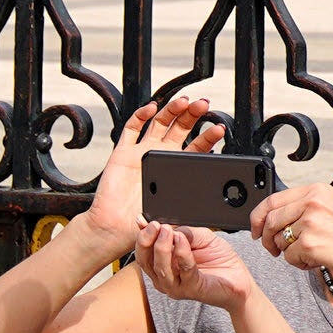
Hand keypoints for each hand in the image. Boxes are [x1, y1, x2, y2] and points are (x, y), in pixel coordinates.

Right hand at [78, 97, 224, 251]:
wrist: (114, 229)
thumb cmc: (144, 223)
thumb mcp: (174, 214)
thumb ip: (189, 205)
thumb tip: (209, 202)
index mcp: (176, 169)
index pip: (196, 147)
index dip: (208, 136)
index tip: (219, 128)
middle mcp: (160, 155)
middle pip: (180, 128)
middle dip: (192, 114)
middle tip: (202, 105)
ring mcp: (141, 151)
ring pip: (159, 122)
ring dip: (172, 110)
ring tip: (184, 102)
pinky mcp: (123, 152)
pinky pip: (132, 128)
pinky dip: (141, 115)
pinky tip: (152, 108)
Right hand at [132, 220, 254, 311]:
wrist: (239, 279)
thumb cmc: (219, 259)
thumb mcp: (200, 237)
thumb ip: (184, 232)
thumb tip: (167, 227)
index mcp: (163, 264)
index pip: (144, 251)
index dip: (141, 235)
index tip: (142, 220)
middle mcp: (164, 277)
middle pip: (145, 261)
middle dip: (147, 240)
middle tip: (156, 225)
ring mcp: (176, 286)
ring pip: (160, 268)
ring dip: (162, 247)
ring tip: (167, 230)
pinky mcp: (192, 289)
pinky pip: (184, 269)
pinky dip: (181, 253)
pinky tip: (181, 240)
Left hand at [253, 182, 332, 278]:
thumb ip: (306, 206)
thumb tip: (275, 217)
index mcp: (316, 190)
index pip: (272, 200)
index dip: (258, 217)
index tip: (255, 230)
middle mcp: (311, 202)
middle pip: (270, 221)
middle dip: (267, 239)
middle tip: (274, 250)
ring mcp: (310, 222)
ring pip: (279, 240)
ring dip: (288, 252)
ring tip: (310, 254)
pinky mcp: (310, 243)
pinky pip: (289, 257)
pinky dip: (300, 264)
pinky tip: (317, 261)